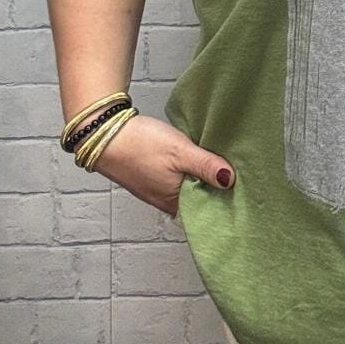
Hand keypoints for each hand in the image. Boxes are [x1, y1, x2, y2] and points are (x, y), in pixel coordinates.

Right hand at [84, 112, 234, 216]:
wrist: (103, 133)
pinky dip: (185, 171)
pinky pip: (174, 179)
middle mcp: (165, 201)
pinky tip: (193, 158)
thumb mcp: (181, 152)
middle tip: (235, 173)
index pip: (207, 210)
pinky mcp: (148, 176)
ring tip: (218, 164)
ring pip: (185, 187)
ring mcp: (155, 189)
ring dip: (199, 177)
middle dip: (214, 187)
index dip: (223, 200)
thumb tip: (231, 180)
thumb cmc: (140, 144)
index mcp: (174, 202)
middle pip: (197, 199)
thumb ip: (206, 166)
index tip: (241, 188)